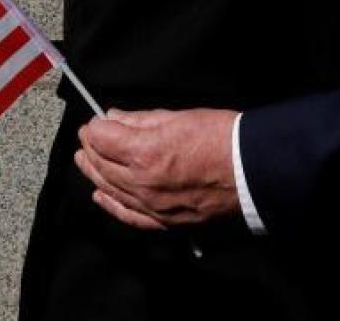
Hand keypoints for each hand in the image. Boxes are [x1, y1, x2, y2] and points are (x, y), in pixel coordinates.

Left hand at [74, 108, 240, 230]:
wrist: (254, 171)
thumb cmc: (224, 139)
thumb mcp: (179, 117)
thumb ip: (141, 119)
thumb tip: (115, 117)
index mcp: (145, 152)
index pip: (103, 138)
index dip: (95, 127)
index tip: (95, 121)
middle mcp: (142, 183)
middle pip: (102, 164)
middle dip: (91, 148)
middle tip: (86, 137)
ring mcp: (152, 206)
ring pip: (110, 190)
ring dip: (94, 173)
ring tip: (85, 161)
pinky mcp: (165, 221)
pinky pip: (129, 216)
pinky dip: (111, 205)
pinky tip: (101, 195)